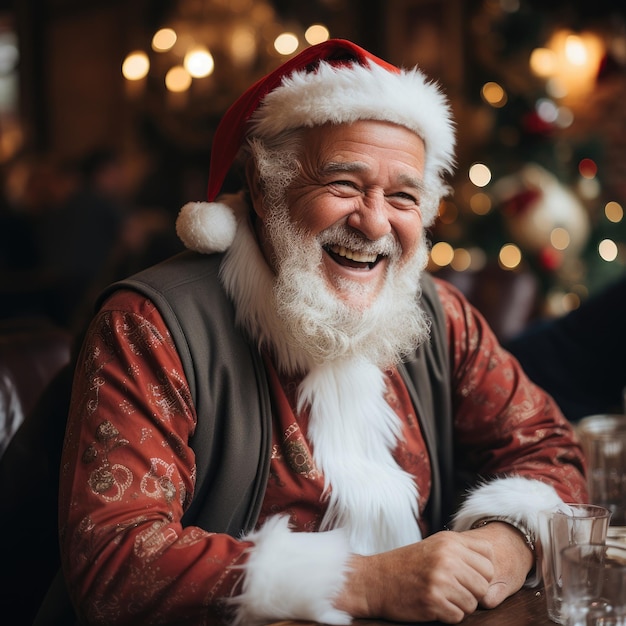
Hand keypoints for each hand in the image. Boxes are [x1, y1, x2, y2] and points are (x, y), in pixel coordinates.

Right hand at [335, 523, 532, 622]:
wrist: (375, 580)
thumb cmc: (406, 565)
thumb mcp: (434, 546)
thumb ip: (461, 551)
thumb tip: (492, 566)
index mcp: (449, 541)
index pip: (489, 558)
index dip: (482, 571)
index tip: (466, 575)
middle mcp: (447, 558)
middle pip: (485, 583)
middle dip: (472, 591)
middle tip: (452, 589)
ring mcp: (440, 579)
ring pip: (473, 602)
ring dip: (460, 605)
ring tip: (440, 596)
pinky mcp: (433, 601)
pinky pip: (458, 616)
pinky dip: (448, 615)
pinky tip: (433, 605)